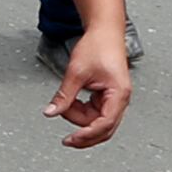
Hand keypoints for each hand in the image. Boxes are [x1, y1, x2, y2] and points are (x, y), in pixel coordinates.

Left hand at [50, 30, 131, 146]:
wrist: (104, 32)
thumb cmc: (97, 47)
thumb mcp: (76, 72)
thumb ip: (64, 95)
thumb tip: (51, 112)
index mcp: (118, 95)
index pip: (104, 124)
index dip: (87, 134)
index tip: (71, 139)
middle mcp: (120, 99)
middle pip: (104, 128)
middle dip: (84, 133)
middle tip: (66, 140)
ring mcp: (114, 99)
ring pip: (97, 121)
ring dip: (79, 117)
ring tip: (66, 102)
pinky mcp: (107, 96)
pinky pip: (94, 112)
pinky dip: (81, 110)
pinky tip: (72, 102)